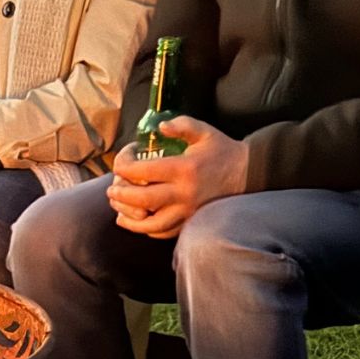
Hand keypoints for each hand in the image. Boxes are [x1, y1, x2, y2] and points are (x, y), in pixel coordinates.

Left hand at [105, 116, 250, 238]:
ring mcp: (188, 210)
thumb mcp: (204, 131)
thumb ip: (181, 125)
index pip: (144, 172)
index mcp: (184, 168)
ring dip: (130, 220)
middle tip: (110, 191)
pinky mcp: (192, 221)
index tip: (120, 163)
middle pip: (142, 200)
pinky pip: (166, 232)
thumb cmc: (223, 150)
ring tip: (117, 212)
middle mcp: (184, 193)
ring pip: (152, 223)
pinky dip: (148, 230)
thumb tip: (159, 128)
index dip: (125, 167)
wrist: (249, 173)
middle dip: (121, 196)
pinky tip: (138, 223)